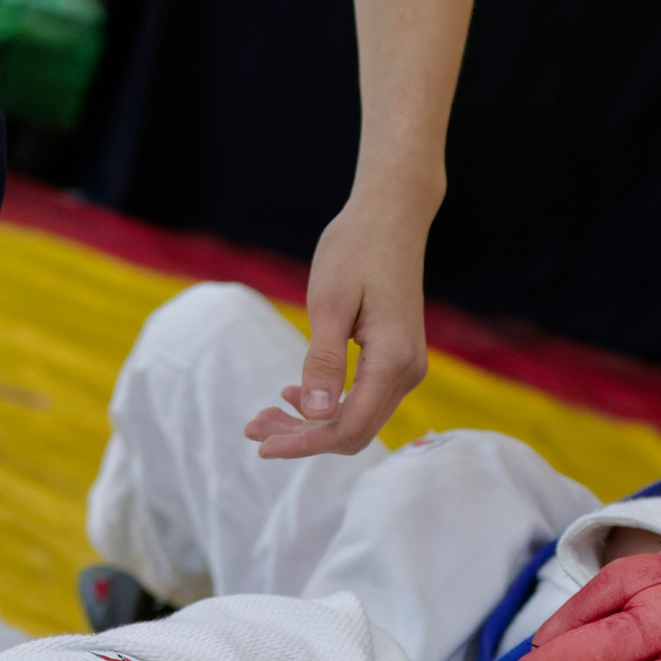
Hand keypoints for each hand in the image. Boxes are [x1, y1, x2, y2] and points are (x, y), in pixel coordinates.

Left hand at [243, 188, 432, 458]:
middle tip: (252, 427)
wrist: (391, 216)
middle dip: (302, 437)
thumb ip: (324, 361)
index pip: (349, 428)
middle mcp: (407, 373)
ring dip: (311, 424)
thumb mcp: (330, 303)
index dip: (305, 443)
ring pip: (356, 419)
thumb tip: (317, 414)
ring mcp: (406, 368)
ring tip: (265, 415)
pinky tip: (293, 394)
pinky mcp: (396, 360)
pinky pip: (362, 399)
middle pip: (353, 431)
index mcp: (393, 361)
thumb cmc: (356, 250)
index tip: (261, 443)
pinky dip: (326, 405)